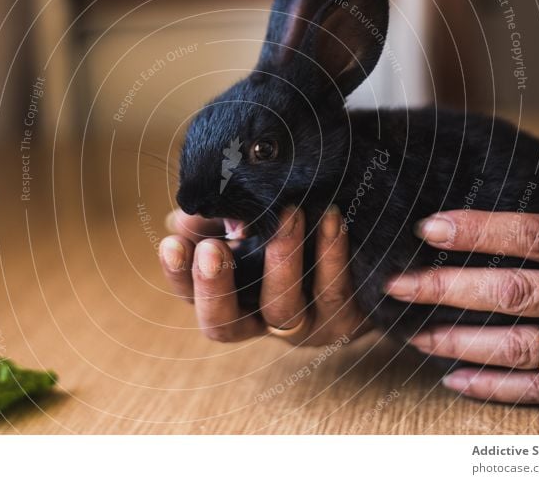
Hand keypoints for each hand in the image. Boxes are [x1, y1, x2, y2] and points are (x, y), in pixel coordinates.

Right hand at [158, 206, 371, 345]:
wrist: (365, 254)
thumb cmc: (293, 231)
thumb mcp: (250, 223)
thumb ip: (218, 218)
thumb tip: (185, 218)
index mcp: (230, 298)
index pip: (191, 296)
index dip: (178, 275)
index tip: (173, 243)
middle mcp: (260, 321)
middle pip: (225, 324)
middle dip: (215, 287)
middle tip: (212, 249)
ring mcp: (302, 327)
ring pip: (283, 307)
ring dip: (282, 259)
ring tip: (288, 211)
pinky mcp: (344, 322)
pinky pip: (335, 292)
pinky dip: (332, 254)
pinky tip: (332, 217)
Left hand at [386, 210, 538, 405]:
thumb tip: (538, 175)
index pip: (536, 234)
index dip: (478, 230)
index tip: (429, 226)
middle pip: (512, 291)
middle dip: (445, 288)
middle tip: (396, 284)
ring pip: (517, 345)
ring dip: (457, 340)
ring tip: (413, 332)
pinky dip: (492, 387)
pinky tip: (453, 377)